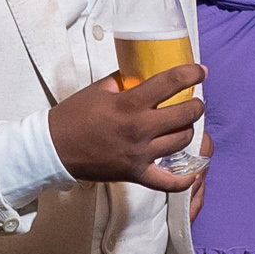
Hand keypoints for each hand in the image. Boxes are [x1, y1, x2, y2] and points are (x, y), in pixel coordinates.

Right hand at [48, 64, 203, 184]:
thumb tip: (143, 75)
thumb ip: (125, 81)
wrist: (54, 148)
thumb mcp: (99, 89)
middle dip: (196, 105)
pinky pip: (169, 182)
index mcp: (129, 104)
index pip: (171, 83)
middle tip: (194, 102)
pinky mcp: (136, 174)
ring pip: (182, 142)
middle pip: (186, 115)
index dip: (191, 73)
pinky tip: (193, 170)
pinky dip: (184, 178)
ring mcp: (139, 154)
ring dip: (189, 130)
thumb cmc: (73, 117)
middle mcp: (139, 129)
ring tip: (184, 125)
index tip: (200, 71)